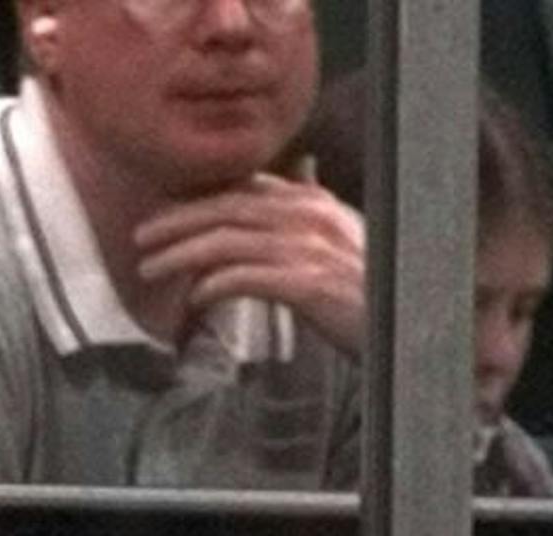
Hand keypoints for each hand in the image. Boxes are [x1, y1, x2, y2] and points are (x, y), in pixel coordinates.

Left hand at [133, 170, 364, 357]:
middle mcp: (310, 217)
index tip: (164, 212)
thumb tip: (282, 204)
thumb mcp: (339, 248)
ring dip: (182, 254)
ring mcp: (311, 249)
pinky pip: (248, 277)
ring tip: (150, 271)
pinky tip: (194, 298)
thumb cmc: (372, 295)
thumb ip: (307, 224)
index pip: (244, 189)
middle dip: (177, 222)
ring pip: (228, 240)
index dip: (199, 198)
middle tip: (141, 240)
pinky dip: (215, 284)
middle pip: (227, 208)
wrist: (412, 328)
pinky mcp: (310, 285)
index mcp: (313, 204)